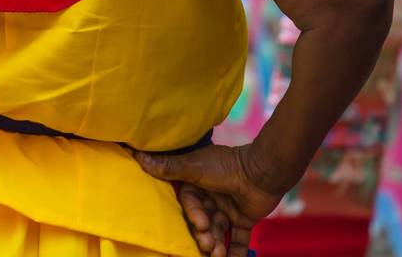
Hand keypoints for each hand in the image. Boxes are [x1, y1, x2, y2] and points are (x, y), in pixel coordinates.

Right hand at [135, 144, 286, 256]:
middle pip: (202, 220)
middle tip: (206, 244)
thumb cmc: (226, 166)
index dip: (193, 214)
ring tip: (217, 255)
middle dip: (203, 234)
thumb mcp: (194, 167)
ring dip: (216, 244)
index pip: (189, 203)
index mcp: (198, 183)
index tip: (199, 223)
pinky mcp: (244, 220)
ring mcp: (228, 209)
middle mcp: (211, 196)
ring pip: (217, 231)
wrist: (263, 171)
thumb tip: (138, 155)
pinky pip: (238, 239)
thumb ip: (168, 167)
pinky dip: (235, 252)